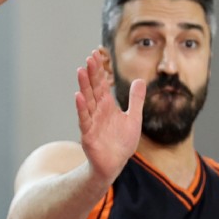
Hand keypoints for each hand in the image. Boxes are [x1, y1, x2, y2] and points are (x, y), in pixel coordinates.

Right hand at [75, 49, 142, 182]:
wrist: (115, 164)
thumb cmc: (122, 142)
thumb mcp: (134, 118)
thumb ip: (136, 99)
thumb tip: (140, 80)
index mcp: (108, 106)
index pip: (102, 84)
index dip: (99, 70)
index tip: (96, 54)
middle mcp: (98, 111)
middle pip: (94, 89)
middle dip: (92, 74)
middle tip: (89, 58)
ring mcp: (91, 122)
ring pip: (87, 101)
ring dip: (84, 86)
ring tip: (81, 71)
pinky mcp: (88, 134)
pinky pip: (84, 119)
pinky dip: (81, 108)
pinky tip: (78, 96)